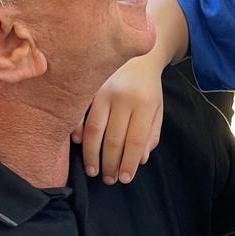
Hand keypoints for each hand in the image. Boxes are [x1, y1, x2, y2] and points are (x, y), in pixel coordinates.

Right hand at [73, 59, 164, 183]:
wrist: (136, 55)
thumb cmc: (147, 88)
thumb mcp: (157, 110)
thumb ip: (151, 135)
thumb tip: (140, 160)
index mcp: (144, 103)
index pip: (135, 140)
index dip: (129, 162)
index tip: (125, 179)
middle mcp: (122, 97)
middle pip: (113, 139)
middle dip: (110, 164)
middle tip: (108, 180)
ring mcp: (103, 90)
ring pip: (93, 129)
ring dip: (91, 154)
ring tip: (93, 171)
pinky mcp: (88, 86)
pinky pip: (79, 112)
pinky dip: (76, 129)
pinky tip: (77, 144)